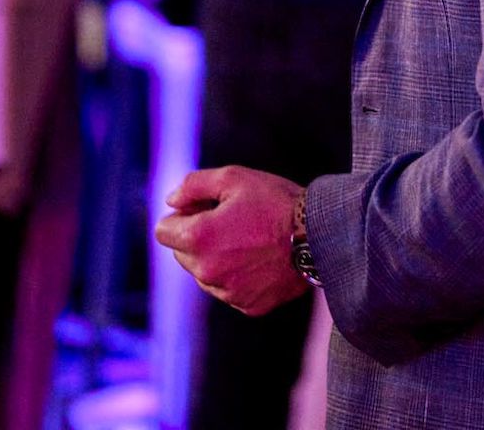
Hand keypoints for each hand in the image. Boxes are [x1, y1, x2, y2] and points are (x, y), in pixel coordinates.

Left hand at [154, 166, 309, 315]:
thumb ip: (194, 185)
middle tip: (231, 221)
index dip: (182, 215)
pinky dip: (236, 276)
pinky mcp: (247, 305)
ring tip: (248, 240)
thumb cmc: (276, 202)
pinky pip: (228, 290)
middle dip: (197, 237)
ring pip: (204, 274)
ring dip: (215, 258)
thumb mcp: (234, 177)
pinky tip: (259, 259)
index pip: (163, 231)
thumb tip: (171, 201)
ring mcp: (227, 292)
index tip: (204, 208)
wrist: (320, 235)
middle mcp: (207, 271)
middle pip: (181, 254)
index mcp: (198, 238)